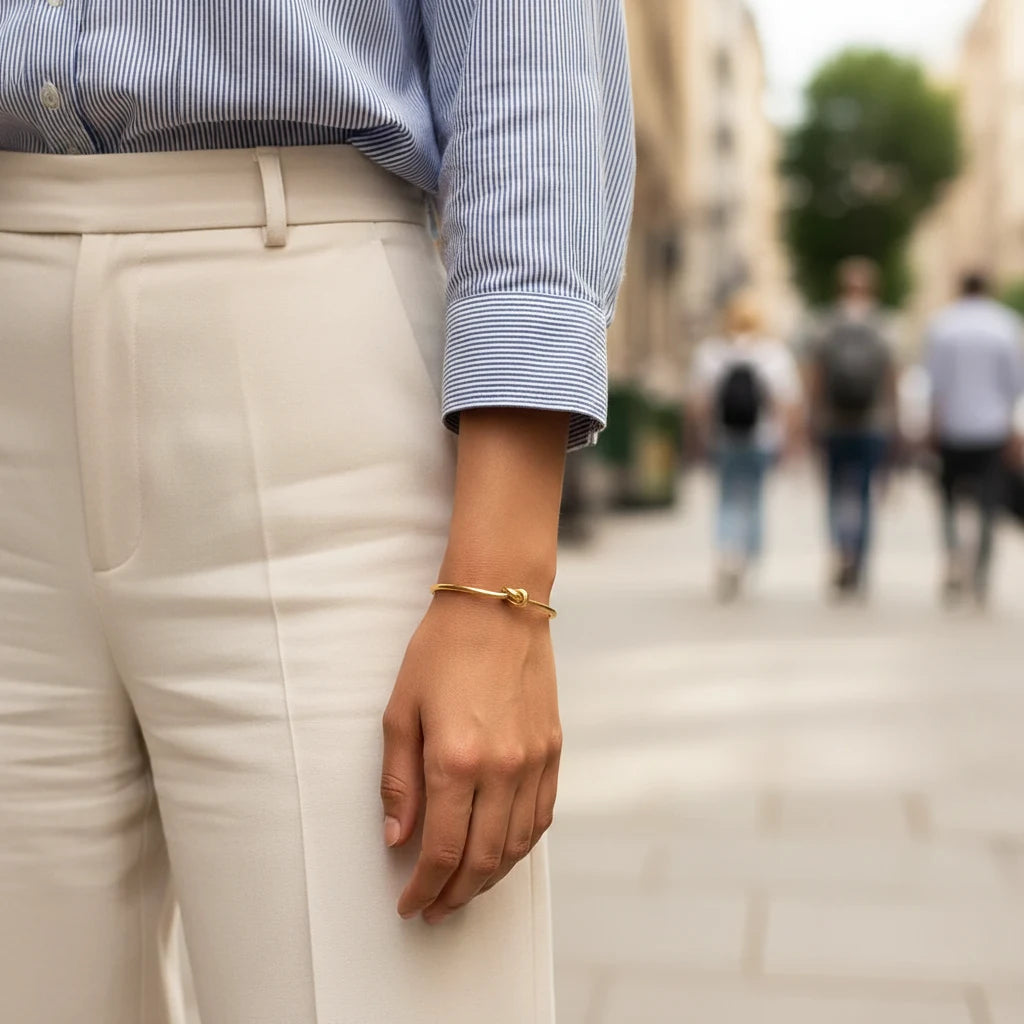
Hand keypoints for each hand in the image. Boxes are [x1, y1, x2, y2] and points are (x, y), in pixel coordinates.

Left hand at [380, 591, 560, 924]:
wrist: (499, 607)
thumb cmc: (441, 651)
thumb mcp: (401, 711)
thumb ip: (399, 782)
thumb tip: (398, 839)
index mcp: (456, 760)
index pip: (442, 851)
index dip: (423, 888)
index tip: (409, 904)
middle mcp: (502, 768)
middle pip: (482, 860)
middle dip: (454, 895)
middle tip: (433, 909)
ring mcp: (534, 761)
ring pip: (516, 847)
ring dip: (488, 880)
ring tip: (463, 890)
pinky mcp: (553, 750)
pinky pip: (541, 817)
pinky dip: (520, 847)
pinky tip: (502, 854)